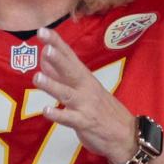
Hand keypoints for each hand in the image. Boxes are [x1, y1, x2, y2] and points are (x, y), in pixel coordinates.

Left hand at [33, 26, 135, 163]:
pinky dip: (58, 115)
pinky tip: (46, 110)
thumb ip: (62, 74)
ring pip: (67, 94)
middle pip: (70, 70)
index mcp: (84, 77)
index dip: (57, 43)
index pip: (69, 56)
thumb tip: (44, 56)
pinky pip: (70, 119)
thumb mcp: (83, 87)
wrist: (126, 134)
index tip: (42, 30)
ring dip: (52, 85)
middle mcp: (85, 88)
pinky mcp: (85, 122)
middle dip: (58, 59)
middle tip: (45, 47)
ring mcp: (85, 105)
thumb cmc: (100, 107)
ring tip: (37, 77)